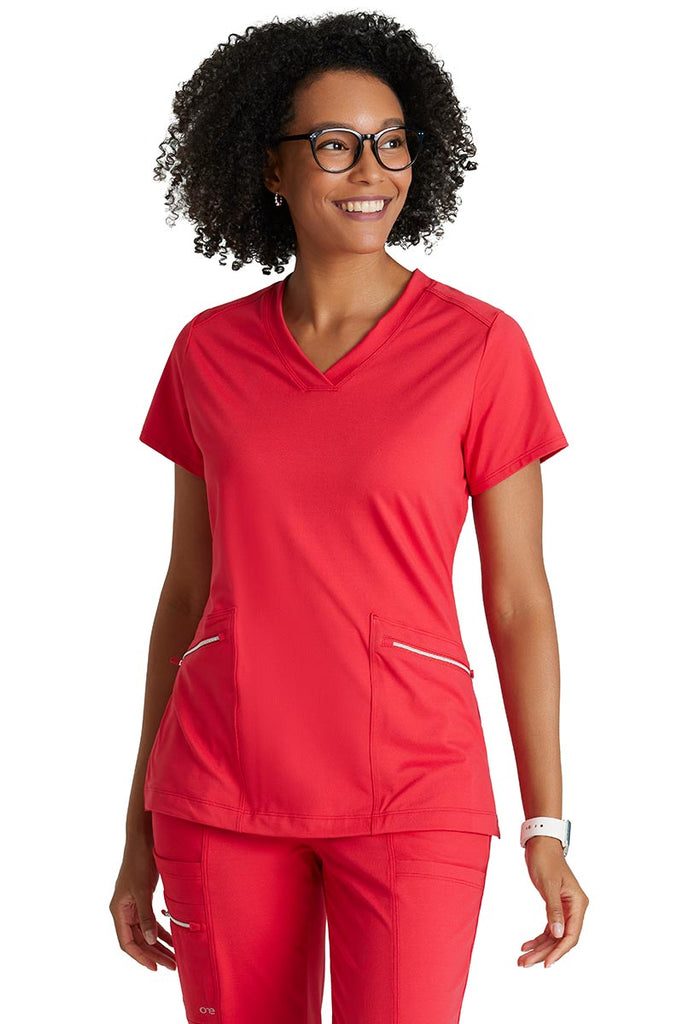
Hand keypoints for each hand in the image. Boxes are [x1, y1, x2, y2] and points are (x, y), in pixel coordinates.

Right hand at [110, 835, 176, 971]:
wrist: (143, 839)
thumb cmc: (139, 862)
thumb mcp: (143, 890)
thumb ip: (146, 916)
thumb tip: (150, 940)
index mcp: (118, 910)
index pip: (127, 942)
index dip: (140, 957)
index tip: (155, 968)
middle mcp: (123, 910)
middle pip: (138, 940)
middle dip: (154, 953)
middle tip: (171, 965)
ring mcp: (133, 905)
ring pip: (145, 932)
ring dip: (159, 944)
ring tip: (174, 957)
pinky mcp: (142, 898)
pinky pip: (151, 920)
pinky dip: (161, 929)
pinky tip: (173, 937)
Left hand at [518, 836, 588, 967]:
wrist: (540, 843)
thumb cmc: (545, 859)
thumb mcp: (548, 884)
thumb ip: (553, 910)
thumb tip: (558, 935)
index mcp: (578, 904)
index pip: (572, 935)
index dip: (559, 952)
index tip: (546, 964)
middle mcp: (575, 909)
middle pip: (561, 939)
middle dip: (544, 953)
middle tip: (524, 963)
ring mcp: (566, 909)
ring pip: (554, 936)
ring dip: (539, 948)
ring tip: (521, 960)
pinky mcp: (555, 907)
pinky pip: (549, 928)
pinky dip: (538, 938)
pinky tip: (526, 945)